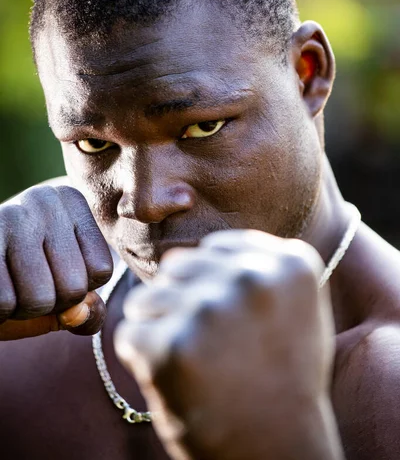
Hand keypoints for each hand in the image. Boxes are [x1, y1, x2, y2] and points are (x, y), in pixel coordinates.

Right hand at [0, 185, 112, 339]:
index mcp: (72, 201)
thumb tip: (78, 313)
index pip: (100, 270)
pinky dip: (2, 311)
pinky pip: (6, 303)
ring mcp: (10, 217)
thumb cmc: (23, 276)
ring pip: (39, 299)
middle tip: (29, 282)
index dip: (78, 290)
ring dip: (24, 309)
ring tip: (12, 284)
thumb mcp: (63, 289)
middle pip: (73, 287)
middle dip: (51, 303)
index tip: (54, 270)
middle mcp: (44, 201)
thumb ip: (87, 310)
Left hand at [115, 230, 342, 459]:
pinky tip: (176, 382)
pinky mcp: (172, 346)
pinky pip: (130, 334)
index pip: (216, 247)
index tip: (233, 321)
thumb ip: (260, 266)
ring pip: (147, 297)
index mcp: (288, 263)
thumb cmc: (282, 377)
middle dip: (181, 301)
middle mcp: (251, 277)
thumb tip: (205, 248)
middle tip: (208, 346)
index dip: (214, 285)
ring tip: (191, 364)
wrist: (278, 451)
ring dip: (158, 328)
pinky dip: (142, 358)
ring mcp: (210, 309)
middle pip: (178, 266)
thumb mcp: (293, 307)